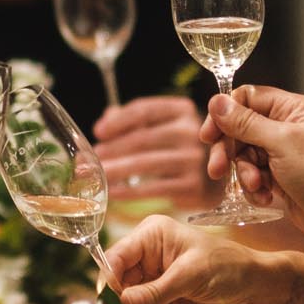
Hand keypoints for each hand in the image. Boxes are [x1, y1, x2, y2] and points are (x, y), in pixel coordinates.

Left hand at [93, 96, 213, 200]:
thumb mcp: (164, 127)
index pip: (143, 110)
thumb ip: (135, 121)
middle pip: (141, 138)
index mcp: (182, 110)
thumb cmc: (182, 150)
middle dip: (110, 150)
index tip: (98, 133)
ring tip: (93, 176)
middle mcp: (192, 131)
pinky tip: (111, 193)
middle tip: (86, 160)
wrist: (216, 182)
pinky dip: (128, 191)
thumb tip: (104, 121)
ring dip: (114, 170)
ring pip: (144, 164)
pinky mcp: (193, 186)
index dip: (117, 121)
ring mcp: (194, 159)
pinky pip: (152, 188)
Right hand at [104, 214, 267, 303]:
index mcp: (152, 236)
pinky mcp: (161, 302)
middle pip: (119, 282)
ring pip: (127, 302)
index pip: (118, 257)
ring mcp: (153, 280)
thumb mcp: (191, 276)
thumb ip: (156, 291)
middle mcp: (148, 256)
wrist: (258, 292)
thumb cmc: (229, 269)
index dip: (110, 281)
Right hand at [198, 87, 303, 243]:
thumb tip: (216, 102)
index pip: (247, 98)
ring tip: (255, 187)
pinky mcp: (279, 175)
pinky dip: (254, 187)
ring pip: (244, 155)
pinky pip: (253, 175)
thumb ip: (246, 123)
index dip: (225, 115)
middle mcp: (286, 127)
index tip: (209, 135)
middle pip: (240, 129)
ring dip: (244, 173)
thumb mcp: (280, 144)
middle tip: (218, 169)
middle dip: (230, 151)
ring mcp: (283, 152)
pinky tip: (265, 197)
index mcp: (292, 109)